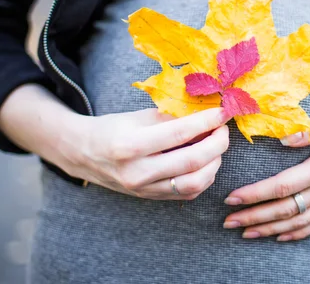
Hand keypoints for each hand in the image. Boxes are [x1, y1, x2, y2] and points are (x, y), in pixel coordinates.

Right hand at [57, 107, 230, 200]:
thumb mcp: (138, 116)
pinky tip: (206, 161)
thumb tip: (206, 112)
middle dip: (217, 143)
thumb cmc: (113, 129)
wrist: (85, 155)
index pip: (179, 134)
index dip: (206, 122)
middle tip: (224, 129)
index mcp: (130, 145)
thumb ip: (171, 117)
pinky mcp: (152, 198)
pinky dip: (204, 176)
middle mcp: (138, 172)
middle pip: (192, 162)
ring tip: (216, 145)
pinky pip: (188, 192)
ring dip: (214, 162)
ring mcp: (145, 189)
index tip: (222, 112)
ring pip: (195, 183)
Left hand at [222, 101, 309, 240]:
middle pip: (287, 209)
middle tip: (228, 221)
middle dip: (255, 217)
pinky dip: (297, 233)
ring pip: (300, 221)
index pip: (285, 185)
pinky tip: (280, 236)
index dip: (256, 194)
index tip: (232, 198)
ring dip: (271, 229)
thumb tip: (283, 138)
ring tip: (245, 233)